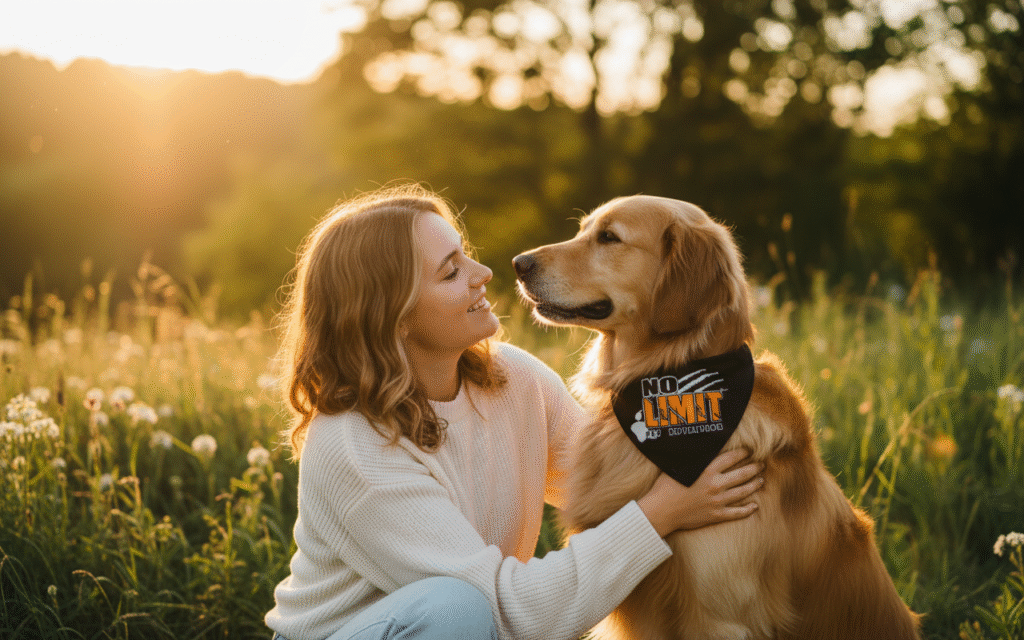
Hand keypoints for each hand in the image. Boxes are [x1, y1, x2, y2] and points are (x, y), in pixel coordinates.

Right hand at [636, 448, 762, 536]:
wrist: (662, 511)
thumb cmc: (665, 486)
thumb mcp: (679, 466)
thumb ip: (693, 458)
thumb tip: (699, 448)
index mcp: (707, 470)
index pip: (731, 458)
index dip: (743, 453)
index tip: (749, 450)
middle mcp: (716, 484)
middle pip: (742, 474)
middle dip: (754, 468)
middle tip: (761, 465)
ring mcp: (718, 501)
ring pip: (743, 492)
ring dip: (754, 485)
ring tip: (761, 480)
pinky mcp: (716, 515)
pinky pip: (737, 513)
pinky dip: (748, 510)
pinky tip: (755, 506)